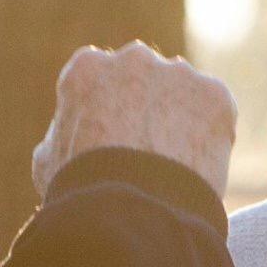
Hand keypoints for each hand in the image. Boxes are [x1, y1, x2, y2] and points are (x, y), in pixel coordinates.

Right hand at [32, 41, 236, 200]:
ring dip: (184, 120)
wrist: (132, 208)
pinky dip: (213, 136)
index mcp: (88, 68)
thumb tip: (68, 133)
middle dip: (151, 107)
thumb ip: (63, 132)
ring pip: (186, 94)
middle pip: (148, 80)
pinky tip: (197, 168)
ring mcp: (179, 73)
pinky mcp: (215, 94)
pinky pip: (216, 113)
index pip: (105, 82)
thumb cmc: (83, 189)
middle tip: (151, 153)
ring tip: (176, 166)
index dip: (112, 113)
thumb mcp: (50, 160)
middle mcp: (134, 58)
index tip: (118, 141)